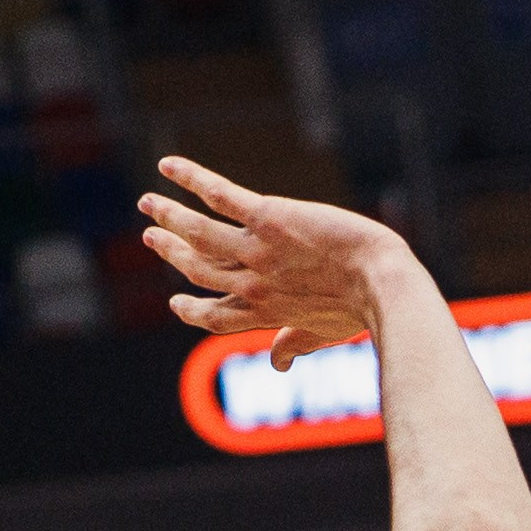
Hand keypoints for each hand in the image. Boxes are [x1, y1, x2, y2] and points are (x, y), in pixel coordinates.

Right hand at [139, 157, 415, 367]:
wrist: (383, 283)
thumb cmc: (362, 308)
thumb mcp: (324, 333)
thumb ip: (295, 343)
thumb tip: (279, 364)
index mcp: (264, 312)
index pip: (214, 318)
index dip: (191, 311)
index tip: (176, 302)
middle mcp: (252, 285)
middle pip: (198, 270)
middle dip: (171, 254)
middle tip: (151, 237)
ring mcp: (257, 252)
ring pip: (197, 234)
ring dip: (168, 217)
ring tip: (147, 203)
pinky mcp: (267, 218)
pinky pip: (218, 196)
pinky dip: (189, 178)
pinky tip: (167, 166)